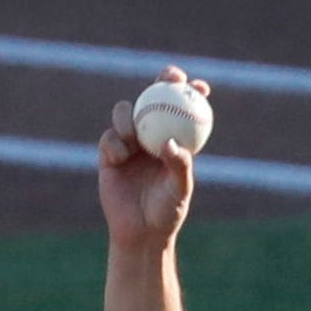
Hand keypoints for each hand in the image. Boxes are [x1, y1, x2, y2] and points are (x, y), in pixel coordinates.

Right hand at [98, 69, 208, 252]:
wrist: (140, 232)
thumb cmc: (166, 212)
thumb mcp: (179, 189)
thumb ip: (179, 165)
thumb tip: (172, 142)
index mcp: (174, 141)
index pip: (183, 111)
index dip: (191, 93)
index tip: (201, 86)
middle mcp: (152, 136)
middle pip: (154, 99)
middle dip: (162, 81)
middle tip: (169, 78)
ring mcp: (130, 143)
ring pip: (125, 112)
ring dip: (129, 116)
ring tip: (133, 136)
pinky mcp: (109, 154)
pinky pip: (109, 137)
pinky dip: (115, 143)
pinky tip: (121, 157)